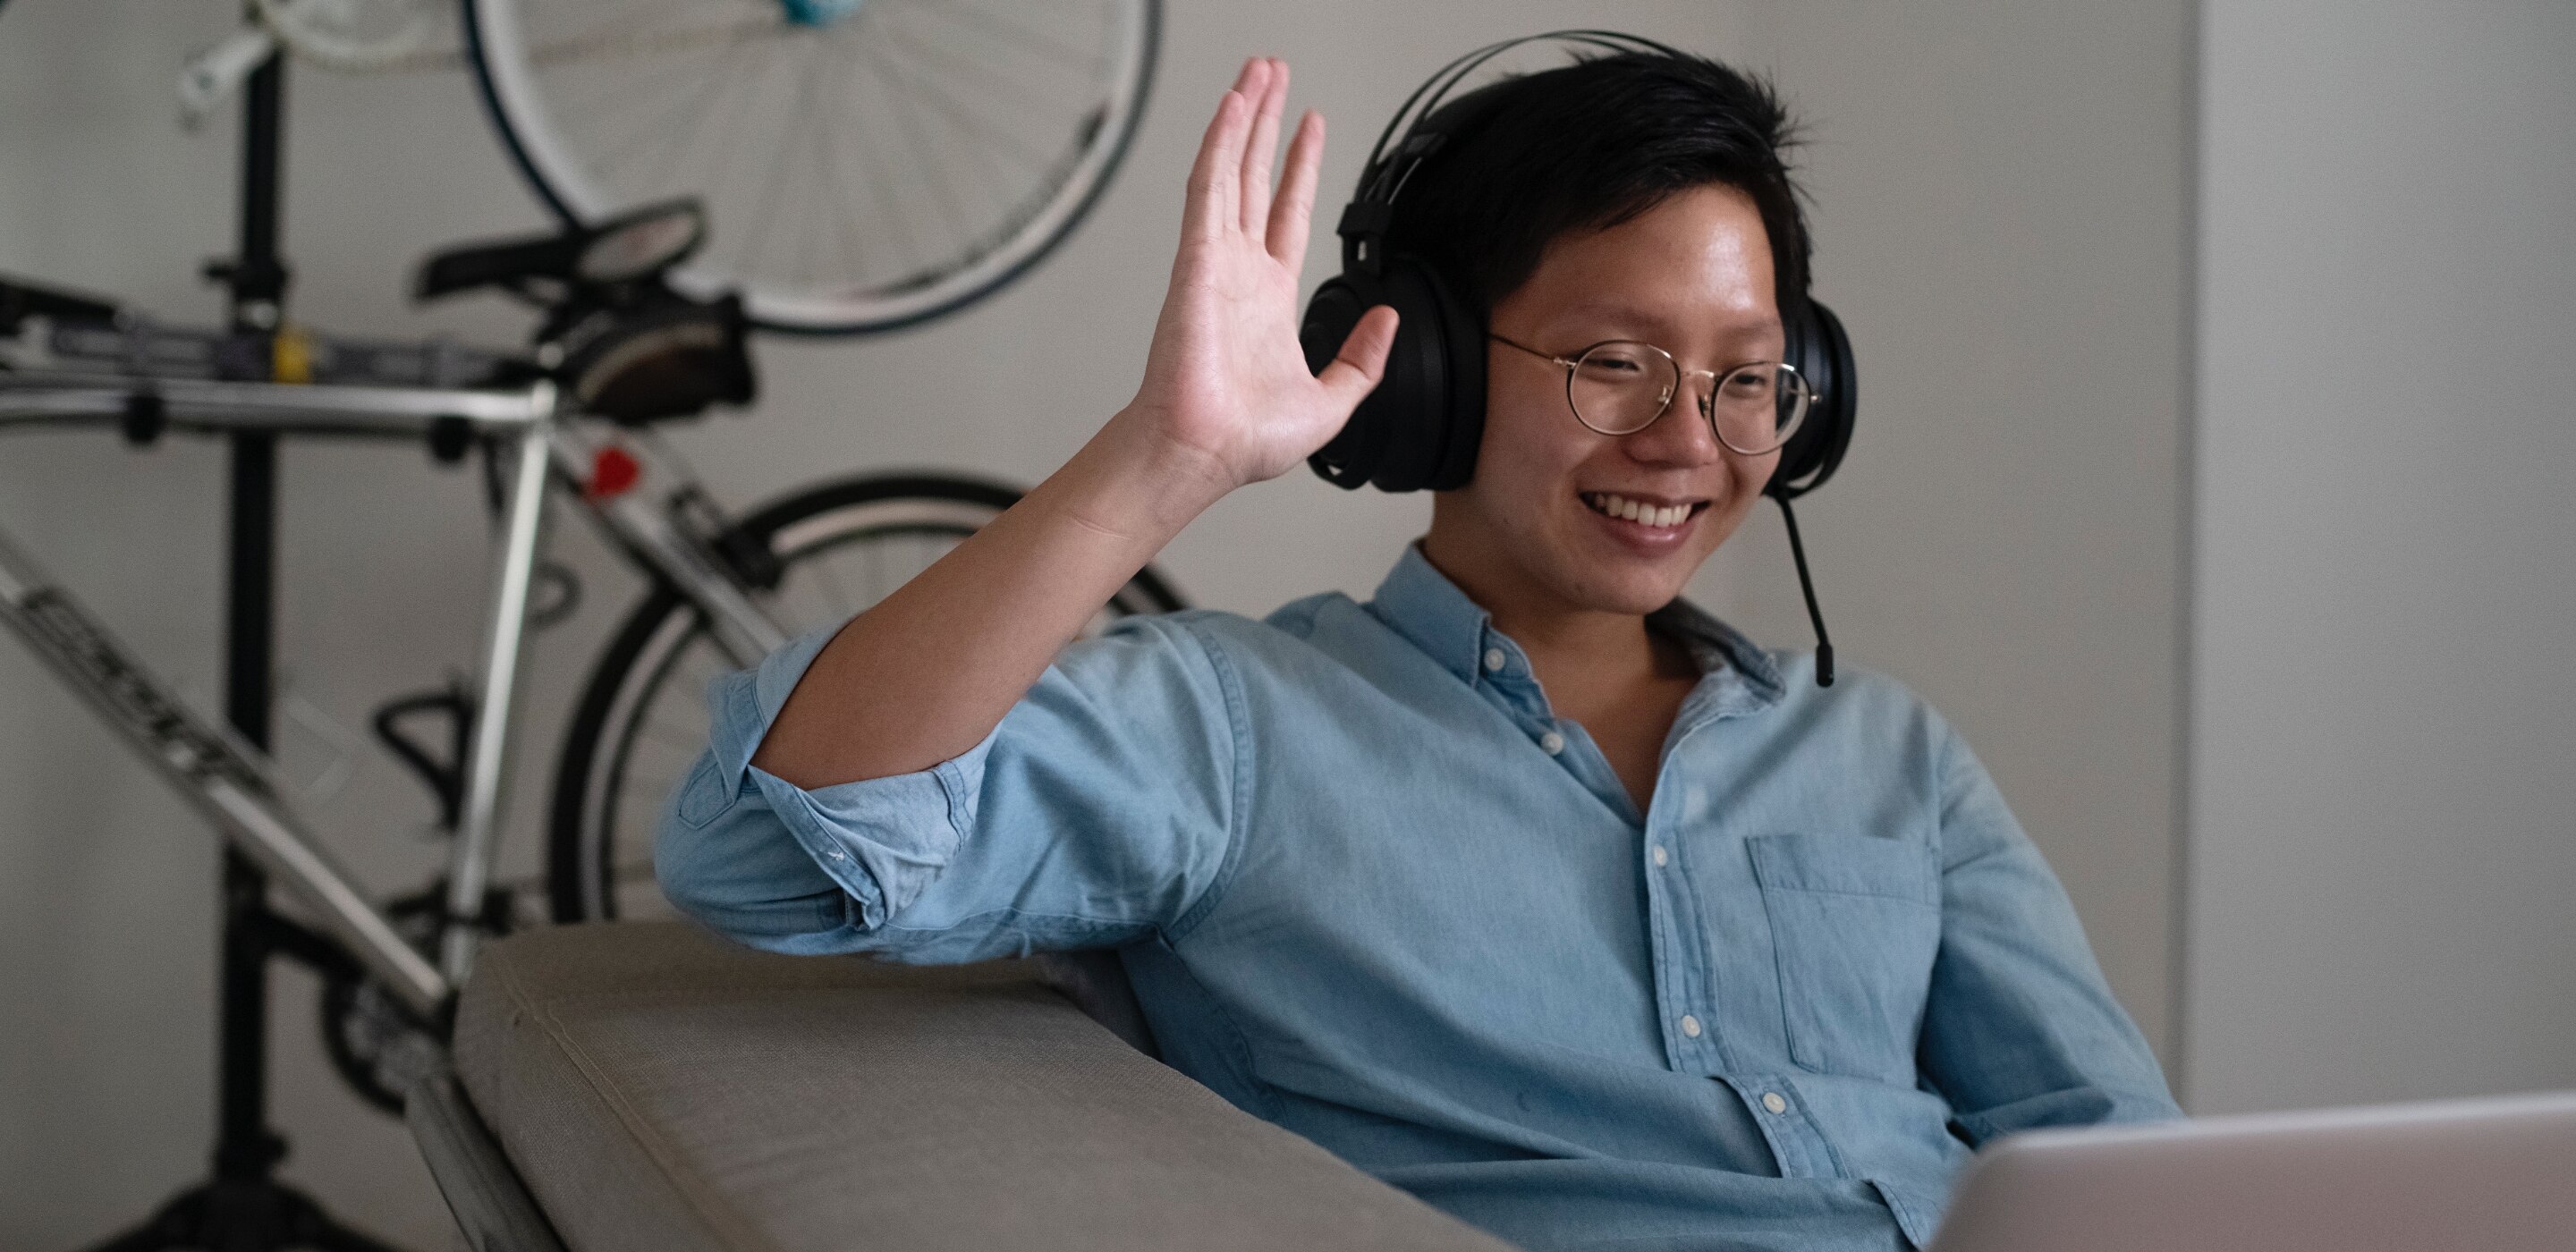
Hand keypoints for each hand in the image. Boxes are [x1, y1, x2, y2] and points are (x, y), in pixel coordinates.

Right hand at [1119, 58, 1399, 493]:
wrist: (1204, 454)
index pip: (1287, 214)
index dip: (1301, 168)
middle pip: (1255, 177)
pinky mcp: (1196, 260)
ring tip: (1258, 72)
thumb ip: (1363, 360)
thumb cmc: (1245, 441)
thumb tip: (1389, 318)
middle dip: (1268, 125)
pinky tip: (1233, 108)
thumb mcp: (1333, 402)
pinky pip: (1209, 187)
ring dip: (1245, 118)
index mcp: (1268, 299)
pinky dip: (1219, 144)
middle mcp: (1239, 272)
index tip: (1311, 127)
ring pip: (1231, 169)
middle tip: (1274, 76)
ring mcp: (1215, 261)